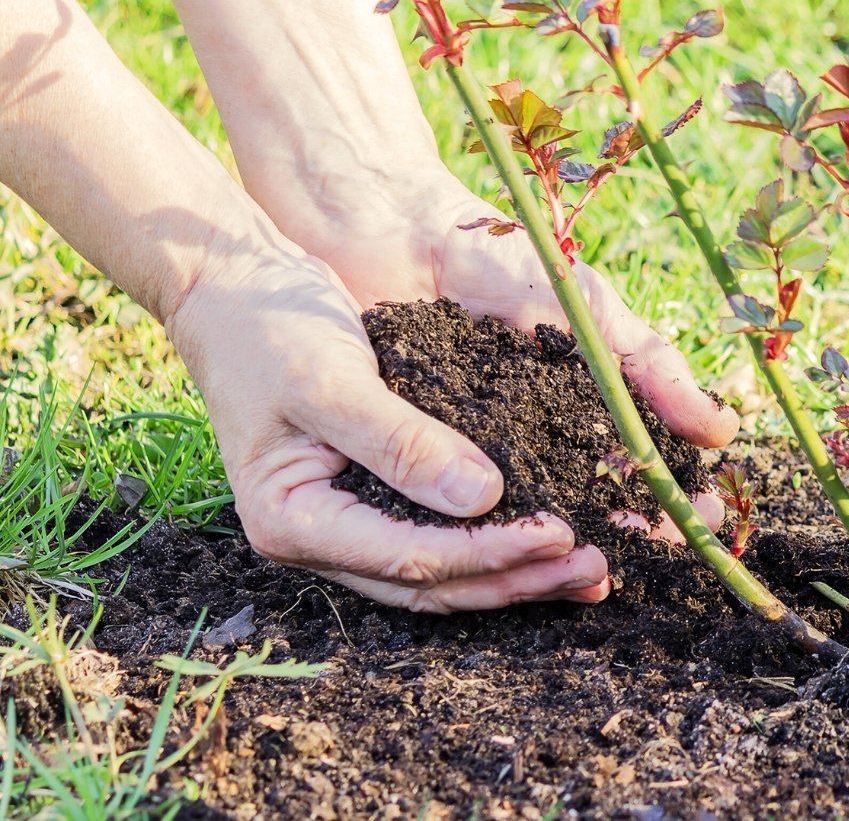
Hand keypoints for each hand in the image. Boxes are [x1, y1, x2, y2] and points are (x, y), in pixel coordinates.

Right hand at [167, 241, 614, 611]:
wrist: (231, 288)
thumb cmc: (268, 328)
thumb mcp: (332, 381)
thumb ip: (402, 442)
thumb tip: (484, 498)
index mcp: (293, 522)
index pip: (410, 558)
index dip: (490, 552)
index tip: (561, 534)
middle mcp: (321, 538)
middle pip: (433, 582)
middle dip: (517, 578)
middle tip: (595, 568)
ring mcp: (347, 523)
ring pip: (443, 570)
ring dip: (515, 572)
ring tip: (589, 571)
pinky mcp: (376, 495)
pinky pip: (442, 532)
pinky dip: (496, 538)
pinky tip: (550, 537)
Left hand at [283, 179, 738, 542]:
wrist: (393, 228)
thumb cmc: (498, 260)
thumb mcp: (587, 309)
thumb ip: (650, 364)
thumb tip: (722, 431)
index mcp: (581, 410)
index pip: (637, 467)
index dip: (670, 496)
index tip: (704, 519)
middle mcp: (532, 443)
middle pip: (589, 503)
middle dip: (629, 531)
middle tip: (661, 551)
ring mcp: (472, 457)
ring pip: (524, 516)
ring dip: (562, 546)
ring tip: (596, 565)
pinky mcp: (411, 462)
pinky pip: (447, 508)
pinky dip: (478, 532)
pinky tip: (506, 556)